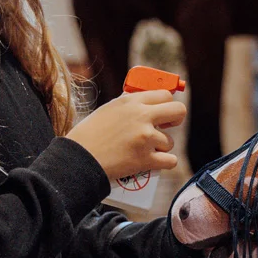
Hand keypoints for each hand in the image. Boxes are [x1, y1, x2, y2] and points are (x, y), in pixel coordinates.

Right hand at [66, 90, 185, 180]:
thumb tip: (148, 103)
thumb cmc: (89, 135)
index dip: (167, 104)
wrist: (79, 159)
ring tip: (142, 150)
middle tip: (168, 126)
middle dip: (176, 119)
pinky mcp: (146, 159)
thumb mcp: (108, 110)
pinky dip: (164, 163)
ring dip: (160, 147)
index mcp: (131, 102)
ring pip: (170, 141)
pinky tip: (153, 162)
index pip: (165, 95)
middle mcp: (141, 117)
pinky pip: (170, 160)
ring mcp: (146, 138)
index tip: (165, 111)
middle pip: (179, 111)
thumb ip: (130, 106)